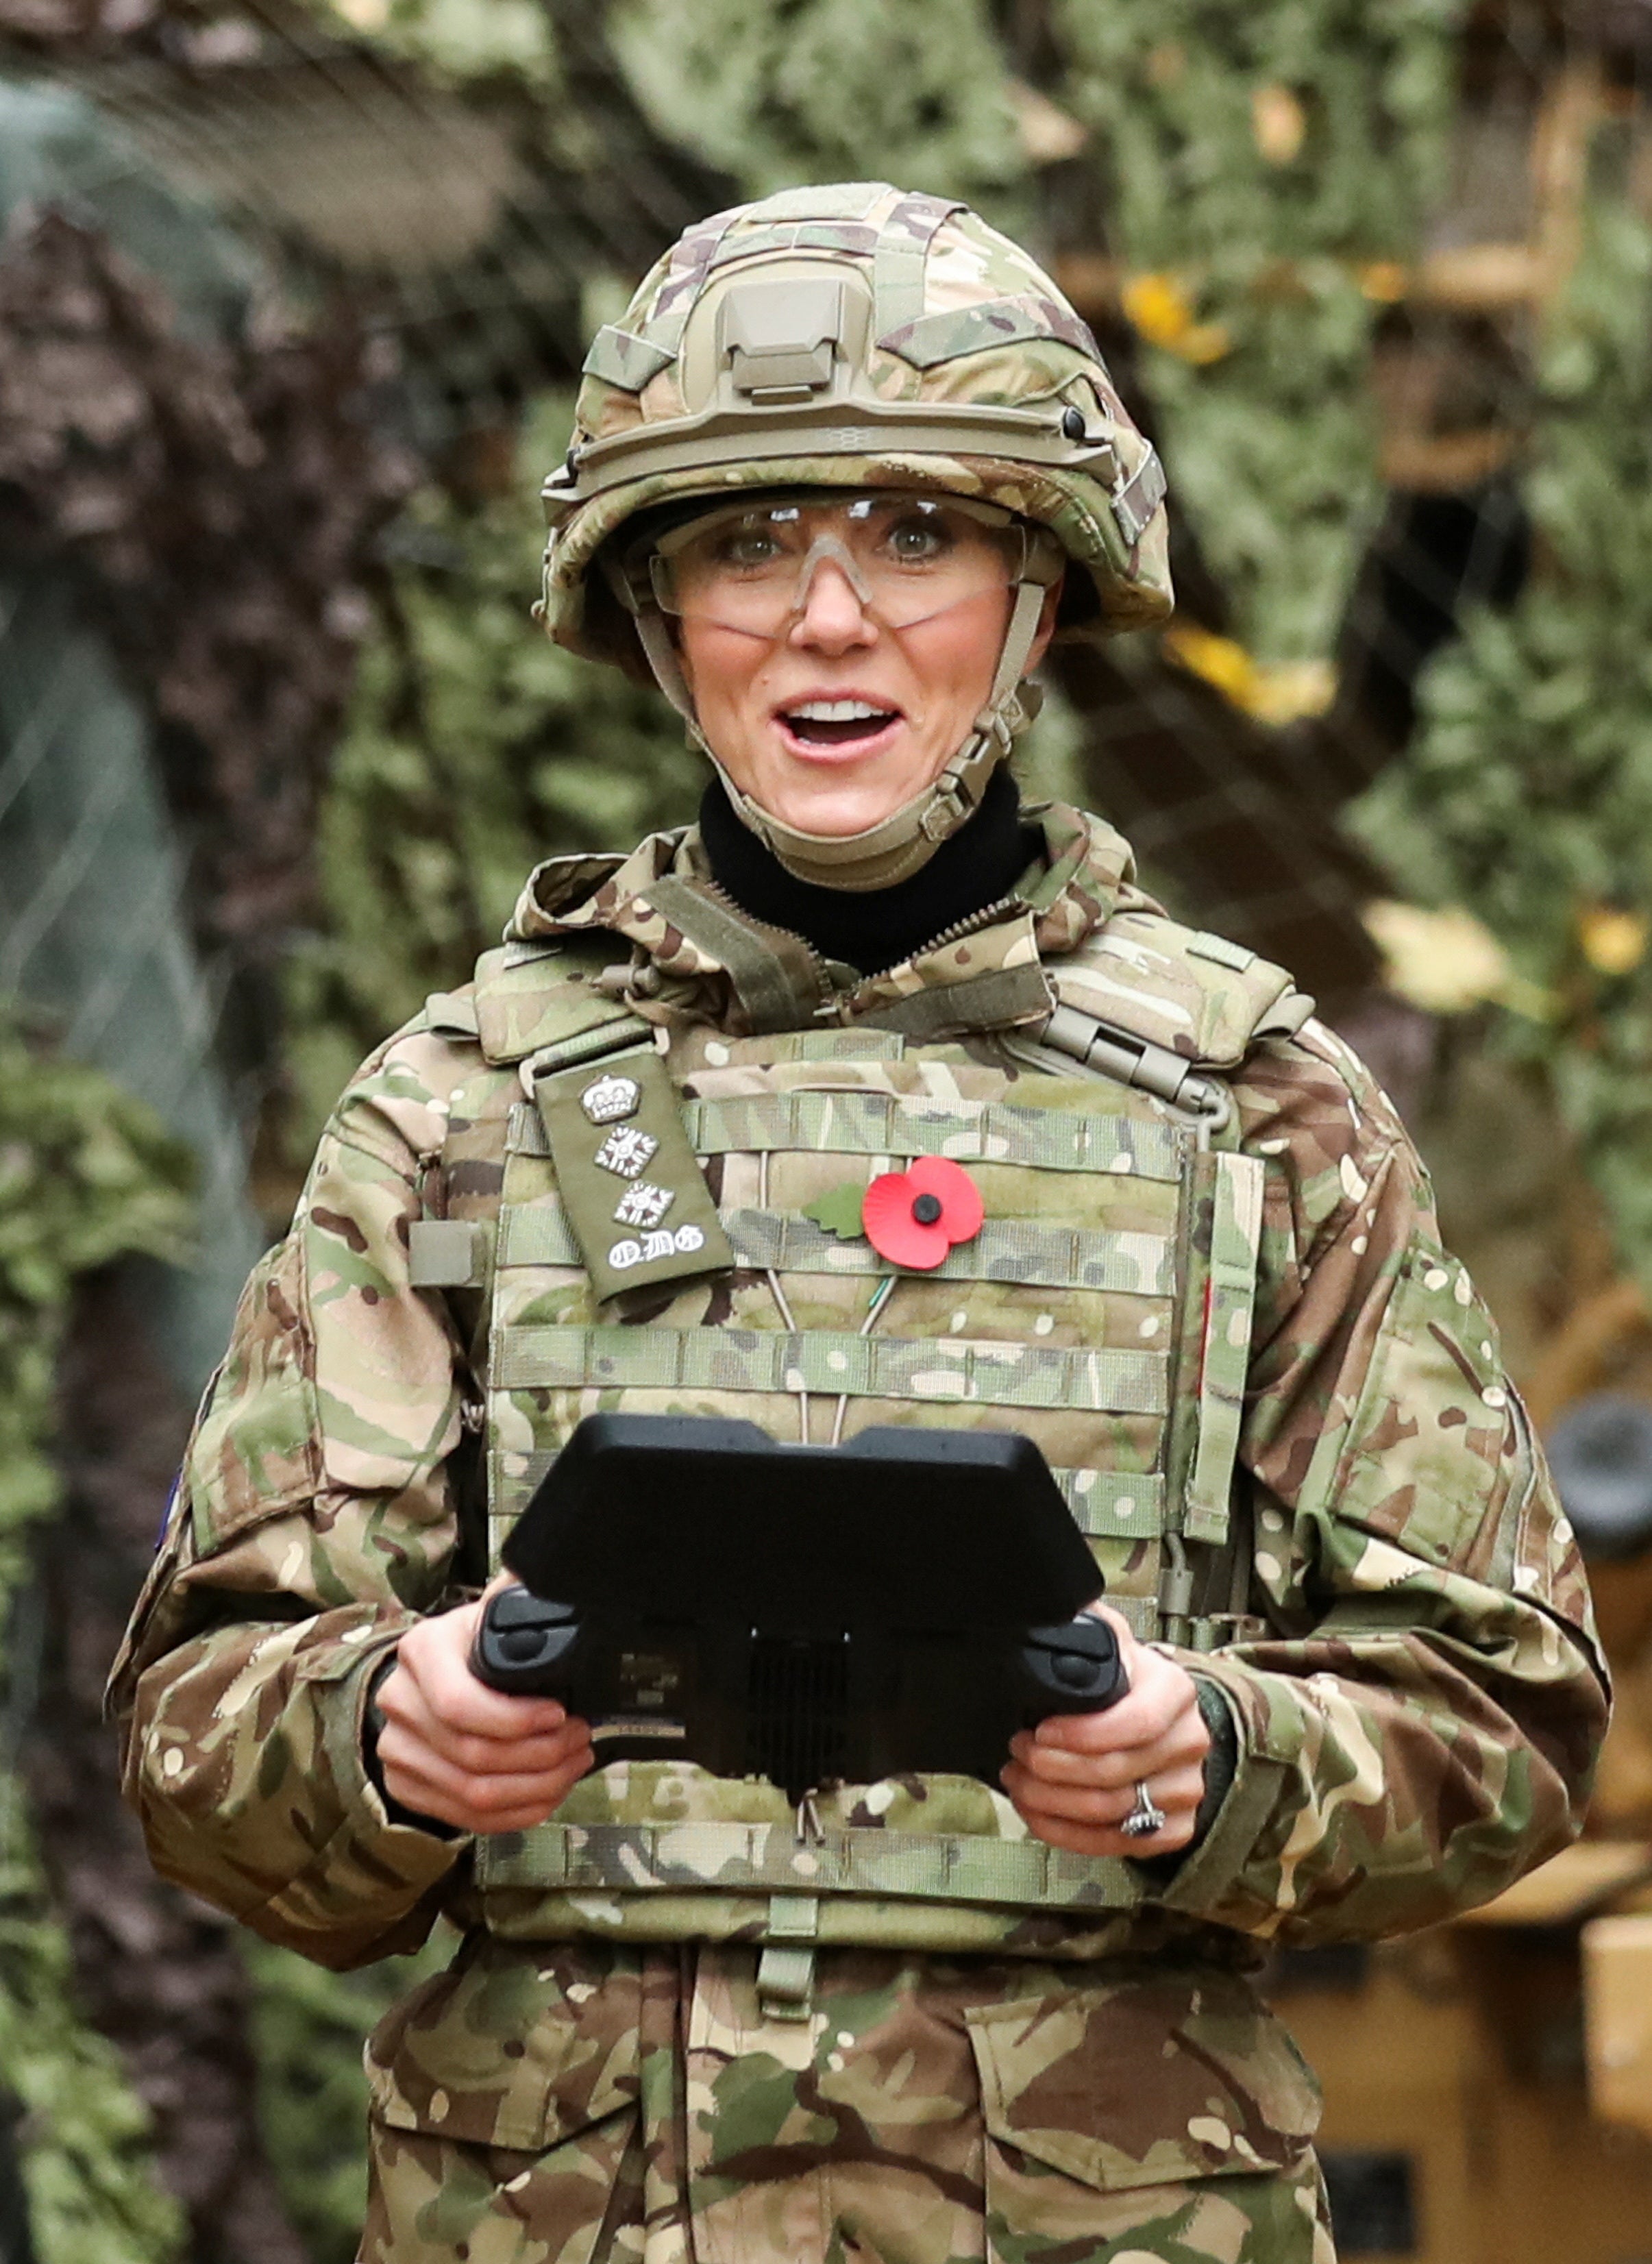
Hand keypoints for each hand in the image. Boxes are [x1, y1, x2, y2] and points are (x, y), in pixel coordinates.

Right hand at [373, 1588, 593, 1834]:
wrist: (435, 1674)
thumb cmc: (480, 1642)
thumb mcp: (499, 1610)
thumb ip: (521, 1594)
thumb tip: (549, 1575)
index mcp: (423, 1650)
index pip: (460, 1704)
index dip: (517, 1720)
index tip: (561, 1713)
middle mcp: (399, 1700)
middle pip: (473, 1755)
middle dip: (541, 1756)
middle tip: (580, 1741)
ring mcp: (396, 1748)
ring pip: (472, 1794)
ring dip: (536, 1787)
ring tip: (573, 1763)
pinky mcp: (406, 1786)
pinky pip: (466, 1818)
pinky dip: (516, 1812)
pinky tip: (548, 1792)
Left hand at [1000, 1604, 1209, 1857]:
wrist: (1152, 1717)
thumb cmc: (1118, 1678)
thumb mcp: (1104, 1638)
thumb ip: (1084, 1625)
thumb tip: (1054, 1613)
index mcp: (1175, 1692)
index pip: (1137, 1722)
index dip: (1082, 1734)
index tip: (1039, 1731)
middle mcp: (1189, 1742)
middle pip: (1115, 1772)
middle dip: (1051, 1767)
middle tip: (1017, 1752)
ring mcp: (1185, 1790)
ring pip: (1111, 1812)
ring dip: (1050, 1800)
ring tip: (1018, 1778)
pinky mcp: (1173, 1829)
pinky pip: (1117, 1844)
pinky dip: (1066, 1833)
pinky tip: (1037, 1811)